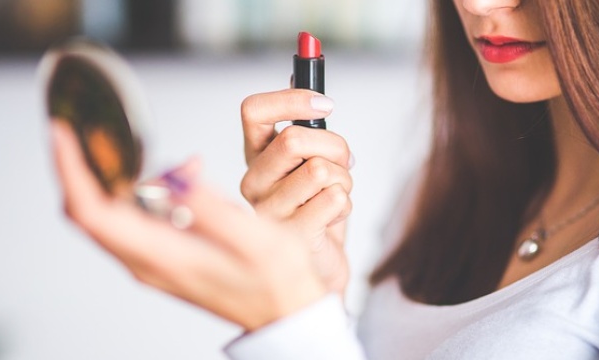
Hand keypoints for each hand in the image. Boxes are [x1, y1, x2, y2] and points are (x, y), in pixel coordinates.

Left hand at [51, 121, 326, 330]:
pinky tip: (185, 176)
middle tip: (87, 128)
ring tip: (164, 155)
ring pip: (109, 212)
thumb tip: (172, 175)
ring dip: (120, 174)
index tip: (63, 133)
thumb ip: (211, 209)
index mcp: (162, 256)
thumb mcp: (256, 241)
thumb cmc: (276, 281)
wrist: (284, 311)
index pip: (94, 211)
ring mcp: (151, 260)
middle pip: (90, 210)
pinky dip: (145, 187)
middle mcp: (146, 261)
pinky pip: (134, 217)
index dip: (72, 170)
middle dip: (81, 165)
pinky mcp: (162, 255)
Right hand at [240, 89, 352, 294]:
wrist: (319, 264)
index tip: (327, 105)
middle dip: (336, 147)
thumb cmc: (316, 208)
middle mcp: (253, 182)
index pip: (253, 111)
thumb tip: (305, 77)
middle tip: (343, 162)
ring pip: (322, 170)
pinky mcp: (290, 237)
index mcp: (256, 157)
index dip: (292, 99)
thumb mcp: (311, 160)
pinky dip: (346, 205)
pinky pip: (335, 200)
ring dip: (345, 180)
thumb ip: (306, 126)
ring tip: (336, 195)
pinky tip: (332, 218)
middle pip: (295, 139)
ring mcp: (268, 211)